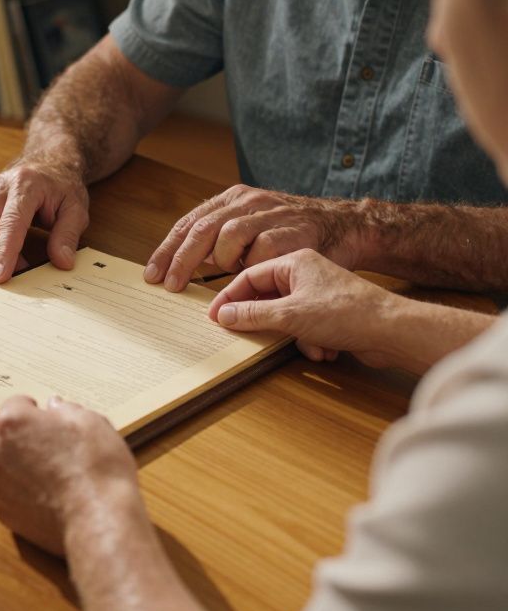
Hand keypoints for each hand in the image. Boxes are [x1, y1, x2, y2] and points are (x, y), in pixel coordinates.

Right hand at [0, 161, 89, 283]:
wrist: (46, 166)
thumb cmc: (61, 188)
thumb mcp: (76, 209)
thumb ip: (68, 235)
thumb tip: (62, 262)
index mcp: (25, 185)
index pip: (9, 223)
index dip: (4, 252)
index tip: (1, 277)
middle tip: (13, 278)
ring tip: (10, 264)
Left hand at [0, 396, 139, 555]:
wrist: (99, 519)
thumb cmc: (97, 466)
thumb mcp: (91, 422)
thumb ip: (66, 409)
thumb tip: (54, 407)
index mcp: (12, 421)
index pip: (15, 404)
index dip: (34, 410)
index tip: (47, 419)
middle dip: (15, 436)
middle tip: (46, 445)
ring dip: (15, 465)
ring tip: (48, 475)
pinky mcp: (2, 512)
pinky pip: (5, 494)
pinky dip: (19, 492)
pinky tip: (46, 496)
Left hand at [146, 184, 366, 291]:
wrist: (343, 226)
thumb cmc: (291, 233)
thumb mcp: (250, 229)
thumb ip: (219, 240)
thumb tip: (183, 265)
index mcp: (233, 199)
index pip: (189, 223)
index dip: (168, 250)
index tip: (153, 274)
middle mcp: (248, 201)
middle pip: (202, 228)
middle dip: (181, 259)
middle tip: (170, 285)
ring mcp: (270, 213)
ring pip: (228, 234)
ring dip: (220, 260)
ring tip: (224, 274)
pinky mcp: (292, 230)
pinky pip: (261, 249)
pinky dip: (252, 264)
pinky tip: (252, 272)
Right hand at [208, 249, 400, 364]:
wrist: (394, 330)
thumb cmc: (347, 312)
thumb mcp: (290, 314)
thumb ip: (252, 314)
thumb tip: (224, 315)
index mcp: (294, 262)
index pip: (249, 276)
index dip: (230, 297)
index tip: (216, 316)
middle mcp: (305, 274)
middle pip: (267, 298)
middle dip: (266, 322)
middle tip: (246, 334)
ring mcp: (318, 294)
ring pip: (286, 318)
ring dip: (294, 337)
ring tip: (310, 344)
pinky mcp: (330, 314)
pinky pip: (304, 328)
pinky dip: (311, 342)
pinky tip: (327, 349)